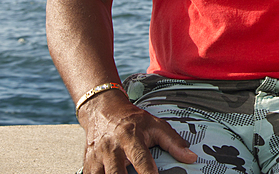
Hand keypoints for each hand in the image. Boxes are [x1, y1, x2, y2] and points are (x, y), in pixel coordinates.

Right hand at [78, 90, 196, 173]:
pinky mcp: (88, 163)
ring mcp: (97, 156)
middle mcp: (111, 148)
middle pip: (116, 173)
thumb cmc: (133, 120)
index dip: (148, 173)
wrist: (103, 110)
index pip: (141, 160)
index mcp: (130, 137)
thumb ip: (174, 142)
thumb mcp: (156, 125)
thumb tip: (191, 157)